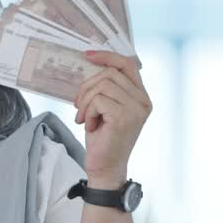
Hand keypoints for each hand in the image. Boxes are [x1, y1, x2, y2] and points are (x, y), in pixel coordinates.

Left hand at [73, 51, 151, 187]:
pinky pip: (98, 100)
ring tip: (85, 117)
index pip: (128, 64)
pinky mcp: (125, 118)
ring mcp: (136, 109)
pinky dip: (88, 111)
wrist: (105, 167)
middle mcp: (143, 101)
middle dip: (87, 86)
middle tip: (78, 105)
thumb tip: (92, 63)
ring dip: (86, 101)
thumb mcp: (105, 107)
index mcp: (141, 96)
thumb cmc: (103, 137)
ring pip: (102, 85)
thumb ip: (106, 88)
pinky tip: (91, 125)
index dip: (107, 56)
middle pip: (110, 73)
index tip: (87, 56)